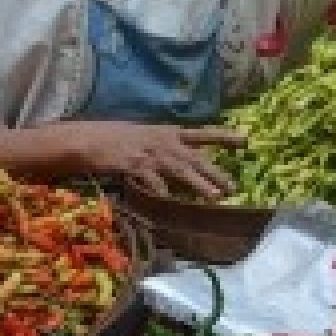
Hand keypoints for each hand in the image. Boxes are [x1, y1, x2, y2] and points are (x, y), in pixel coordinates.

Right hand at [77, 122, 245, 200]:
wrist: (89, 139)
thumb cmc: (116, 138)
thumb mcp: (145, 136)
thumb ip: (166, 146)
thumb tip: (185, 160)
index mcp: (168, 132)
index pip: (202, 133)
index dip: (224, 137)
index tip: (246, 141)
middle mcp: (164, 142)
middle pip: (196, 158)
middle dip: (216, 173)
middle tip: (234, 188)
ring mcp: (150, 154)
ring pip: (181, 171)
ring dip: (199, 185)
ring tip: (216, 197)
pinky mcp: (135, 166)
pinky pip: (154, 182)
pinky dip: (164, 194)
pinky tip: (172, 203)